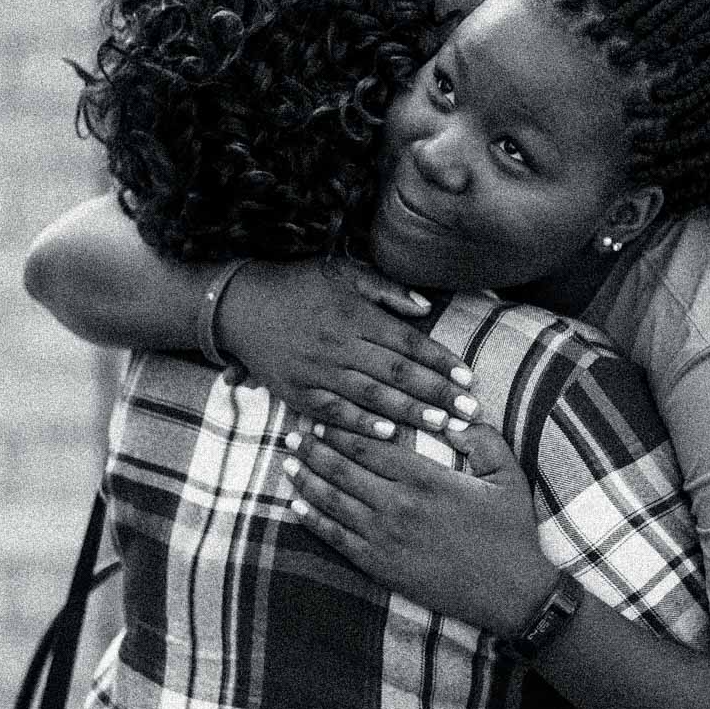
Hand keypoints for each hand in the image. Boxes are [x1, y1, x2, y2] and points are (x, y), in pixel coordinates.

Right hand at [218, 257, 479, 438]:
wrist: (239, 305)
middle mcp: (340, 344)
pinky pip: (335, 413)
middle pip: (397, 373)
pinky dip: (361, 425)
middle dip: (437, 394)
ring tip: (443, 426)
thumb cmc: (300, 285)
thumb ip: (387, 289)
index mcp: (356, 314)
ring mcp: (318, 371)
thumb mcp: (343, 272)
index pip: (408, 342)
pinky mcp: (297, 392)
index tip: (468, 379)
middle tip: (470, 412)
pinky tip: (389, 436)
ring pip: (372, 396)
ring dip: (410, 413)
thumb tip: (427, 307)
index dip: (440, 361)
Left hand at [282, 421, 557, 637]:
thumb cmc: (510, 530)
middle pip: (343, 470)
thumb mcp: (507, 474)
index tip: (323, 417)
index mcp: (427, 479)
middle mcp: (399, 506)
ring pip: (333, 502)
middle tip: (293, 434)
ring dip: (307, 480)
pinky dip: (313, 520)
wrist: (510, 592)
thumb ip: (481, 439)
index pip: (372, 446)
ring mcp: (386, 538)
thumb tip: (453, 416)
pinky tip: (296, 507)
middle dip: (314, 449)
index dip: (342, 430)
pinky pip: (336, 539)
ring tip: (288, 463)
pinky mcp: (380, 566)